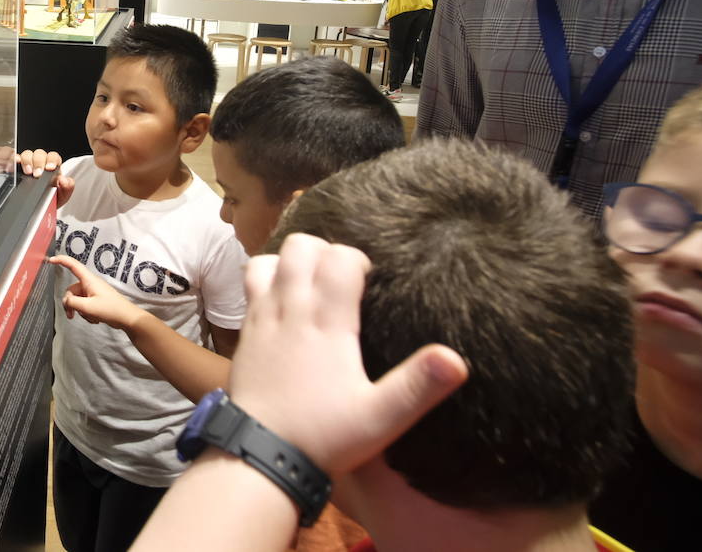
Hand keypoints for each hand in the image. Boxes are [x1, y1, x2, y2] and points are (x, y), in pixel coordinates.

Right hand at [14, 149, 74, 205]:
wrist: (40, 210)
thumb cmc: (51, 200)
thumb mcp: (62, 196)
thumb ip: (67, 187)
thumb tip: (64, 179)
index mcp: (53, 168)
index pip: (53, 157)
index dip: (51, 160)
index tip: (49, 167)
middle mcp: (41, 163)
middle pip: (39, 154)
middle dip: (38, 162)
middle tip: (37, 174)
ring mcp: (29, 164)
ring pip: (27, 154)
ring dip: (27, 161)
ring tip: (27, 172)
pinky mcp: (17, 168)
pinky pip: (14, 158)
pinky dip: (14, 160)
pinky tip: (14, 164)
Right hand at [48, 255, 145, 330]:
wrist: (126, 318)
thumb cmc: (110, 309)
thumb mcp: (87, 307)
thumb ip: (72, 302)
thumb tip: (65, 301)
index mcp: (89, 280)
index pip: (73, 265)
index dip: (61, 260)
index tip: (51, 260)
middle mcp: (90, 284)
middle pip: (72, 290)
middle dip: (71, 304)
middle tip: (72, 315)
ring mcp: (93, 292)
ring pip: (78, 300)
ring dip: (80, 310)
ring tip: (90, 317)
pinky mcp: (96, 300)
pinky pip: (84, 305)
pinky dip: (87, 313)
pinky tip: (94, 319)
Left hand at [228, 234, 467, 476]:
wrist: (259, 454)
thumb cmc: (323, 437)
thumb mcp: (381, 418)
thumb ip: (419, 386)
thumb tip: (456, 359)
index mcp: (327, 322)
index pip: (340, 257)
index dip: (358, 260)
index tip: (371, 283)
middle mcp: (290, 309)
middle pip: (301, 247)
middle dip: (325, 251)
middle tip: (343, 280)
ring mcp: (262, 317)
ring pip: (270, 259)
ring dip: (292, 261)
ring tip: (314, 285)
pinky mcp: (245, 331)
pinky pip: (251, 283)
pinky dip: (269, 278)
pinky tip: (286, 302)